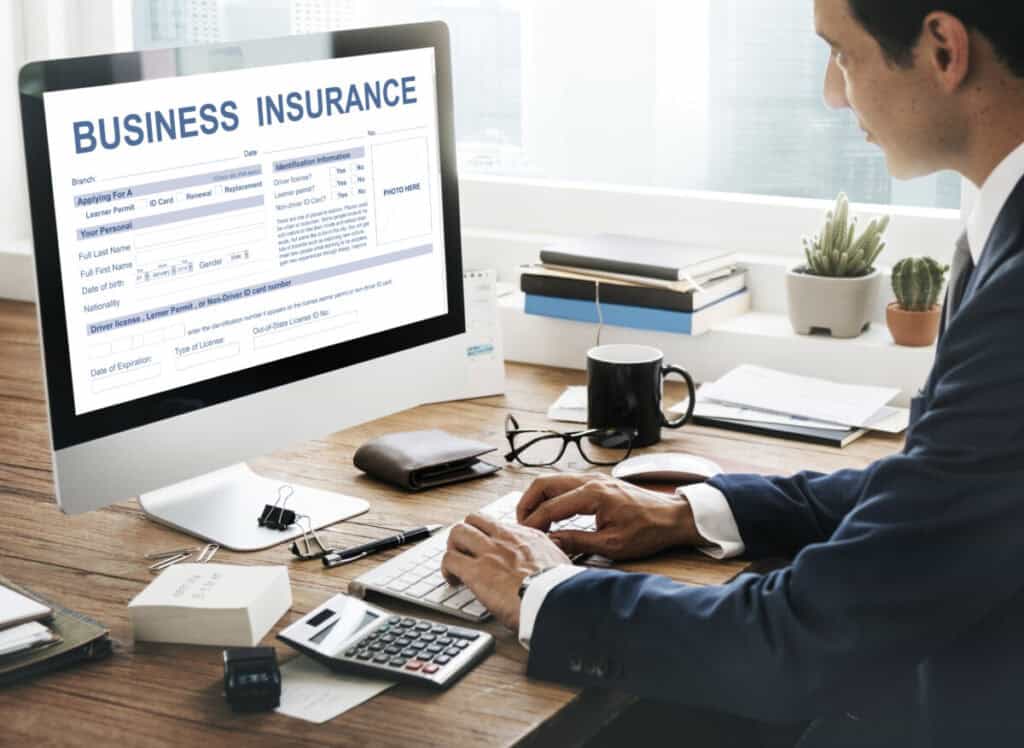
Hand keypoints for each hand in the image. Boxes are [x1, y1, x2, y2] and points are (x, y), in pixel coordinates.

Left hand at [441, 513, 571, 629]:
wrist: (554, 601)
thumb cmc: (560, 589)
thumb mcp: (561, 562)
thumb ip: (551, 556)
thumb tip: (554, 560)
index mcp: (527, 536)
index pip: (498, 524)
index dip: (488, 535)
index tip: (488, 548)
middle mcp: (506, 539)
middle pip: (474, 520)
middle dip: (466, 534)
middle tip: (465, 551)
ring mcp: (489, 552)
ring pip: (458, 532)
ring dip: (453, 547)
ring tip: (455, 564)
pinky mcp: (476, 571)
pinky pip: (449, 559)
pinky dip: (446, 569)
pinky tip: (452, 580)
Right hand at [517, 473, 703, 559]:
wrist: (672, 518)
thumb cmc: (648, 530)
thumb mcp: (612, 545)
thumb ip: (577, 542)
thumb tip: (551, 543)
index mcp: (593, 494)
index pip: (550, 507)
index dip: (533, 523)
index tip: (524, 537)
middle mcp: (590, 481)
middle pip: (544, 484)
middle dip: (527, 504)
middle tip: (522, 525)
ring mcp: (594, 479)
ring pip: (553, 481)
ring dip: (538, 498)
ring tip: (533, 521)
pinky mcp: (598, 483)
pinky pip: (565, 484)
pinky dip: (551, 496)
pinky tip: (551, 514)